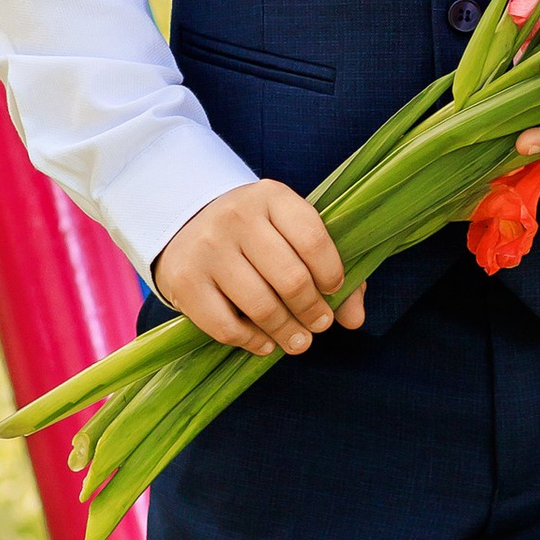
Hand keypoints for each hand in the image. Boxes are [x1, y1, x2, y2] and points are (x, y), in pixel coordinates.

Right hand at [152, 181, 365, 356]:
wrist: (185, 222)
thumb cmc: (253, 233)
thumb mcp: (289, 232)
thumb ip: (329, 270)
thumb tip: (354, 320)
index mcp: (271, 197)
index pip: (313, 240)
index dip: (332, 273)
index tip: (333, 290)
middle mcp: (236, 217)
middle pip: (291, 278)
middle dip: (313, 311)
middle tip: (320, 323)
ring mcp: (207, 248)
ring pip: (261, 306)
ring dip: (287, 332)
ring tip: (299, 341)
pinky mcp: (185, 280)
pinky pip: (226, 326)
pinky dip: (252, 342)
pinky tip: (264, 343)